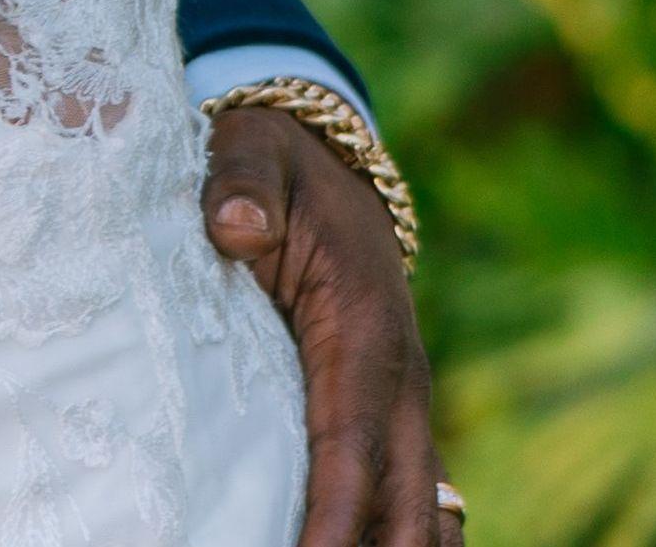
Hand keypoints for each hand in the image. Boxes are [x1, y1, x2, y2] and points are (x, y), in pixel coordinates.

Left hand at [202, 104, 458, 546]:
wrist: (325, 154)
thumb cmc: (276, 160)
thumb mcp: (250, 149)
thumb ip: (240, 183)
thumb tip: (232, 227)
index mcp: (365, 330)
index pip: (354, 445)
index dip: (337, 518)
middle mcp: (400, 381)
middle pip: (405, 503)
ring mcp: (402, 404)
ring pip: (422, 511)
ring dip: (386, 546)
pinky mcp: (387, 413)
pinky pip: (410, 494)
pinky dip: (392, 534)